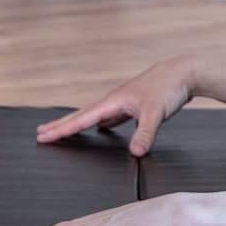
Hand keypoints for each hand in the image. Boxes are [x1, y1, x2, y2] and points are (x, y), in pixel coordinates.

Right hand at [36, 58, 196, 155]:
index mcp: (113, 100)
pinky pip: (111, 116)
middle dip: (61, 125)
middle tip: (40, 134)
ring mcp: (123, 102)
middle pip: (82, 115)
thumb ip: (145, 134)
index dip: (61, 129)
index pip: (82, 118)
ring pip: (94, 115)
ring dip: (78, 124)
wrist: (185, 72)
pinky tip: (101, 127)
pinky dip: (101, 123)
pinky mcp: (134, 105)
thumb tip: (134, 153)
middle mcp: (114, 100)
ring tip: (63, 130)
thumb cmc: (169, 88)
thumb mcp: (156, 113)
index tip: (43, 136)